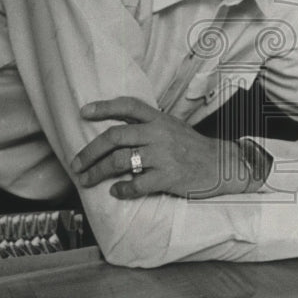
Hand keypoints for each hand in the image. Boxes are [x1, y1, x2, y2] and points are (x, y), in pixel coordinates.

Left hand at [71, 97, 245, 199]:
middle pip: (115, 136)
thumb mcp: (172, 127)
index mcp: (159, 119)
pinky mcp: (168, 177)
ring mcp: (163, 155)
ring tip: (87, 180)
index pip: (128, 105)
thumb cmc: (192, 147)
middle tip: (76, 164)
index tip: (83, 112)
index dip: (104, 107)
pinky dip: (121, 189)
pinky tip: (116, 191)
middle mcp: (159, 134)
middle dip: (90, 152)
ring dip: (98, 172)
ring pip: (120, 161)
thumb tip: (115, 131)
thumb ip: (148, 125)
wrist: (220, 165)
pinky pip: (137, 184)